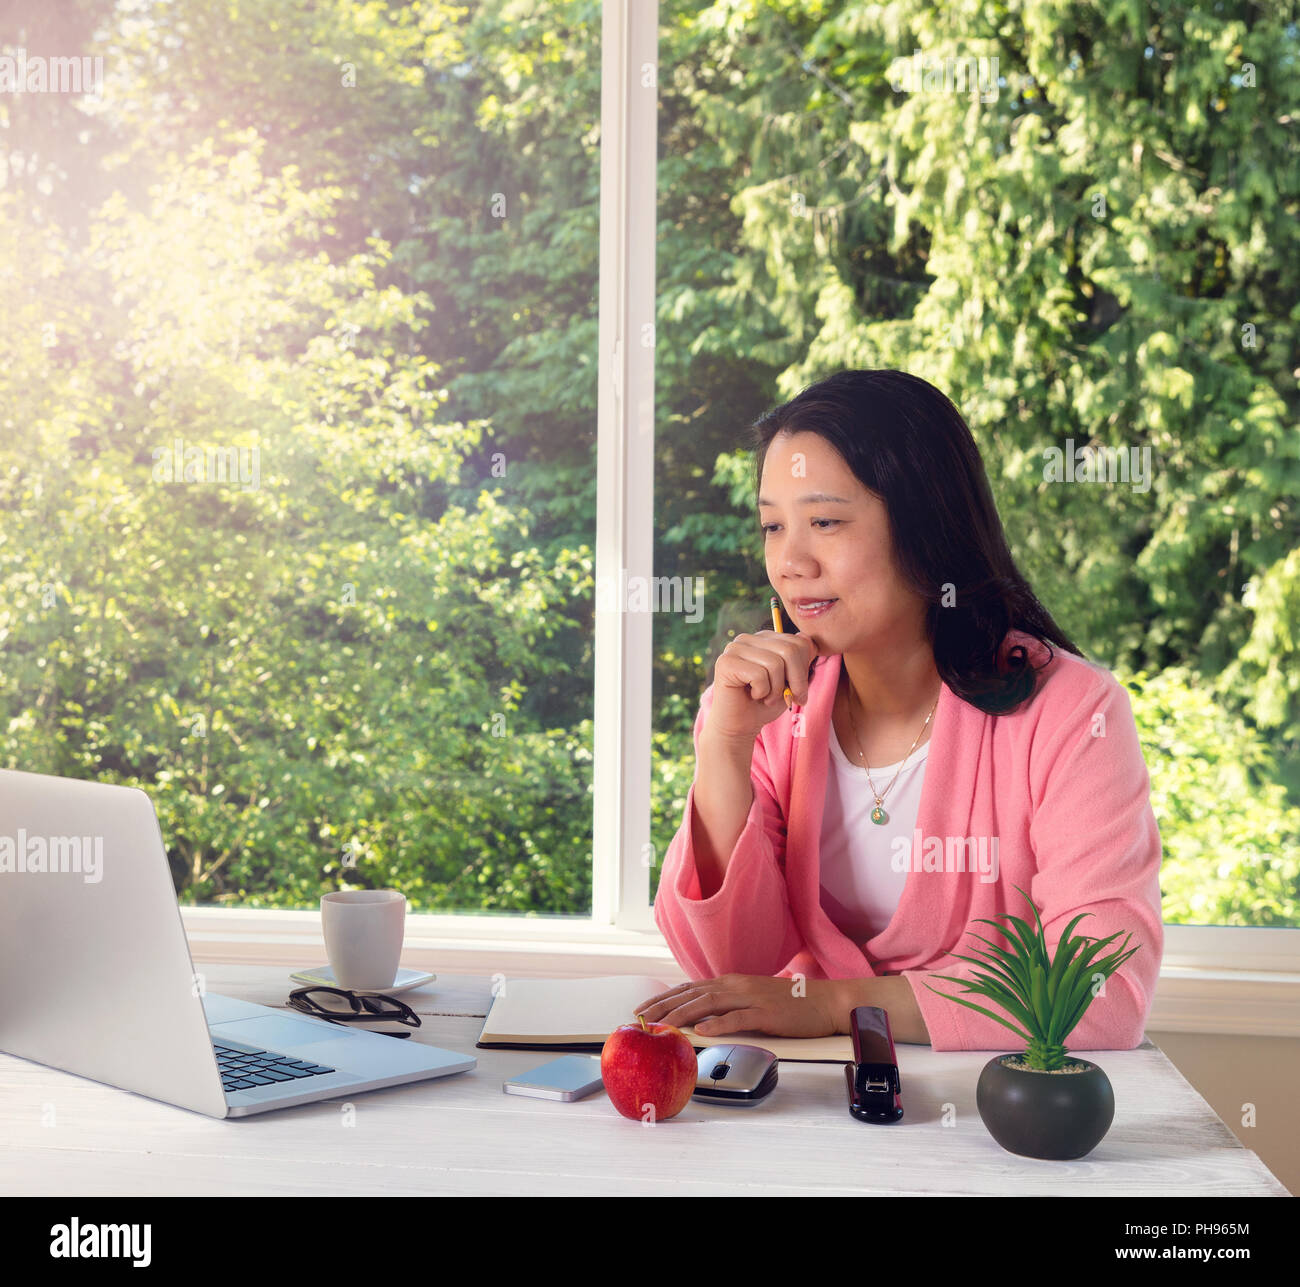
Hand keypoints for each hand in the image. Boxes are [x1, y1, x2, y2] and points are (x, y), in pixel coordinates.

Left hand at [633, 973, 840, 1039]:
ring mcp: (750, 998)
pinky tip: (701, 1032)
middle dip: (662, 1007)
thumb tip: (701, 1019)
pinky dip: (717, 1025)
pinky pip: (737, 1019)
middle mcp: (736, 985)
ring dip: (681, 1016)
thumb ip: (728, 1005)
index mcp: (731, 982)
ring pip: (708, 1004)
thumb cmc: (789, 1004)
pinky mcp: (766, 1013)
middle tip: (639, 1020)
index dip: (663, 998)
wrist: (826, 1000)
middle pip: (691, 995)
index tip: (641, 1009)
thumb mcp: (752, 999)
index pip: (688, 988)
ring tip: (660, 1027)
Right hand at [703, 625, 818, 742]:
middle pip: (789, 650)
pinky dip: (762, 692)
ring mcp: (734, 648)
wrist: (741, 726)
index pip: (799, 642)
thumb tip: (808, 639)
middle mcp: (748, 639)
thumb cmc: (766, 703)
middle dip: (795, 681)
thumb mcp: (791, 680)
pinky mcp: (725, 662)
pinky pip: (759, 675)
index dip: (804, 670)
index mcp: (764, 638)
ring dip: (776, 689)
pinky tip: (753, 695)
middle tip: (788, 698)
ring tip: (766, 697)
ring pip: (775, 663)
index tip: (797, 691)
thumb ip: (801, 659)